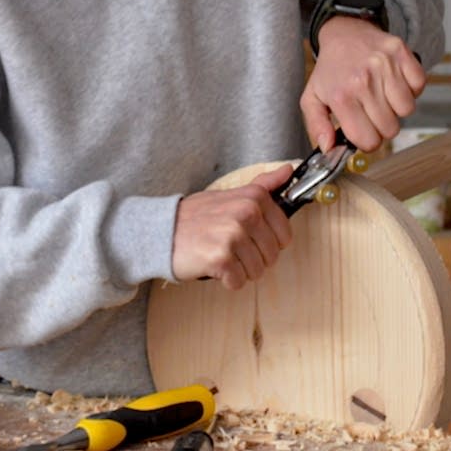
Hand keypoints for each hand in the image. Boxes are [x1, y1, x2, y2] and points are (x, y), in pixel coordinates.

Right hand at [171, 164, 294, 289]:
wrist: (161, 231)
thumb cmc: (196, 216)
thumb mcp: (230, 194)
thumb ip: (263, 185)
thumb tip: (289, 169)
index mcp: (254, 198)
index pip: (284, 235)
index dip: (268, 243)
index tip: (250, 239)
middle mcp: (246, 214)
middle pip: (272, 256)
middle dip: (253, 258)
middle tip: (230, 248)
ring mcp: (233, 236)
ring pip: (257, 271)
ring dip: (240, 270)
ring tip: (221, 255)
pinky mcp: (221, 258)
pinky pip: (239, 282)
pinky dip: (227, 280)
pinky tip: (213, 265)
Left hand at [301, 16, 425, 151]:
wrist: (344, 32)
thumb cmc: (331, 70)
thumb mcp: (312, 99)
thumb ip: (316, 126)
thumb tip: (328, 148)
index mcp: (342, 96)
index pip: (369, 141)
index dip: (368, 142)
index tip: (364, 132)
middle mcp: (364, 81)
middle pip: (390, 129)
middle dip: (382, 127)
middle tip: (372, 113)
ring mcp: (385, 66)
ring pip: (407, 110)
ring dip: (397, 108)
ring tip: (382, 96)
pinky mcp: (402, 53)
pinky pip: (419, 86)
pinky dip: (410, 89)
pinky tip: (394, 84)